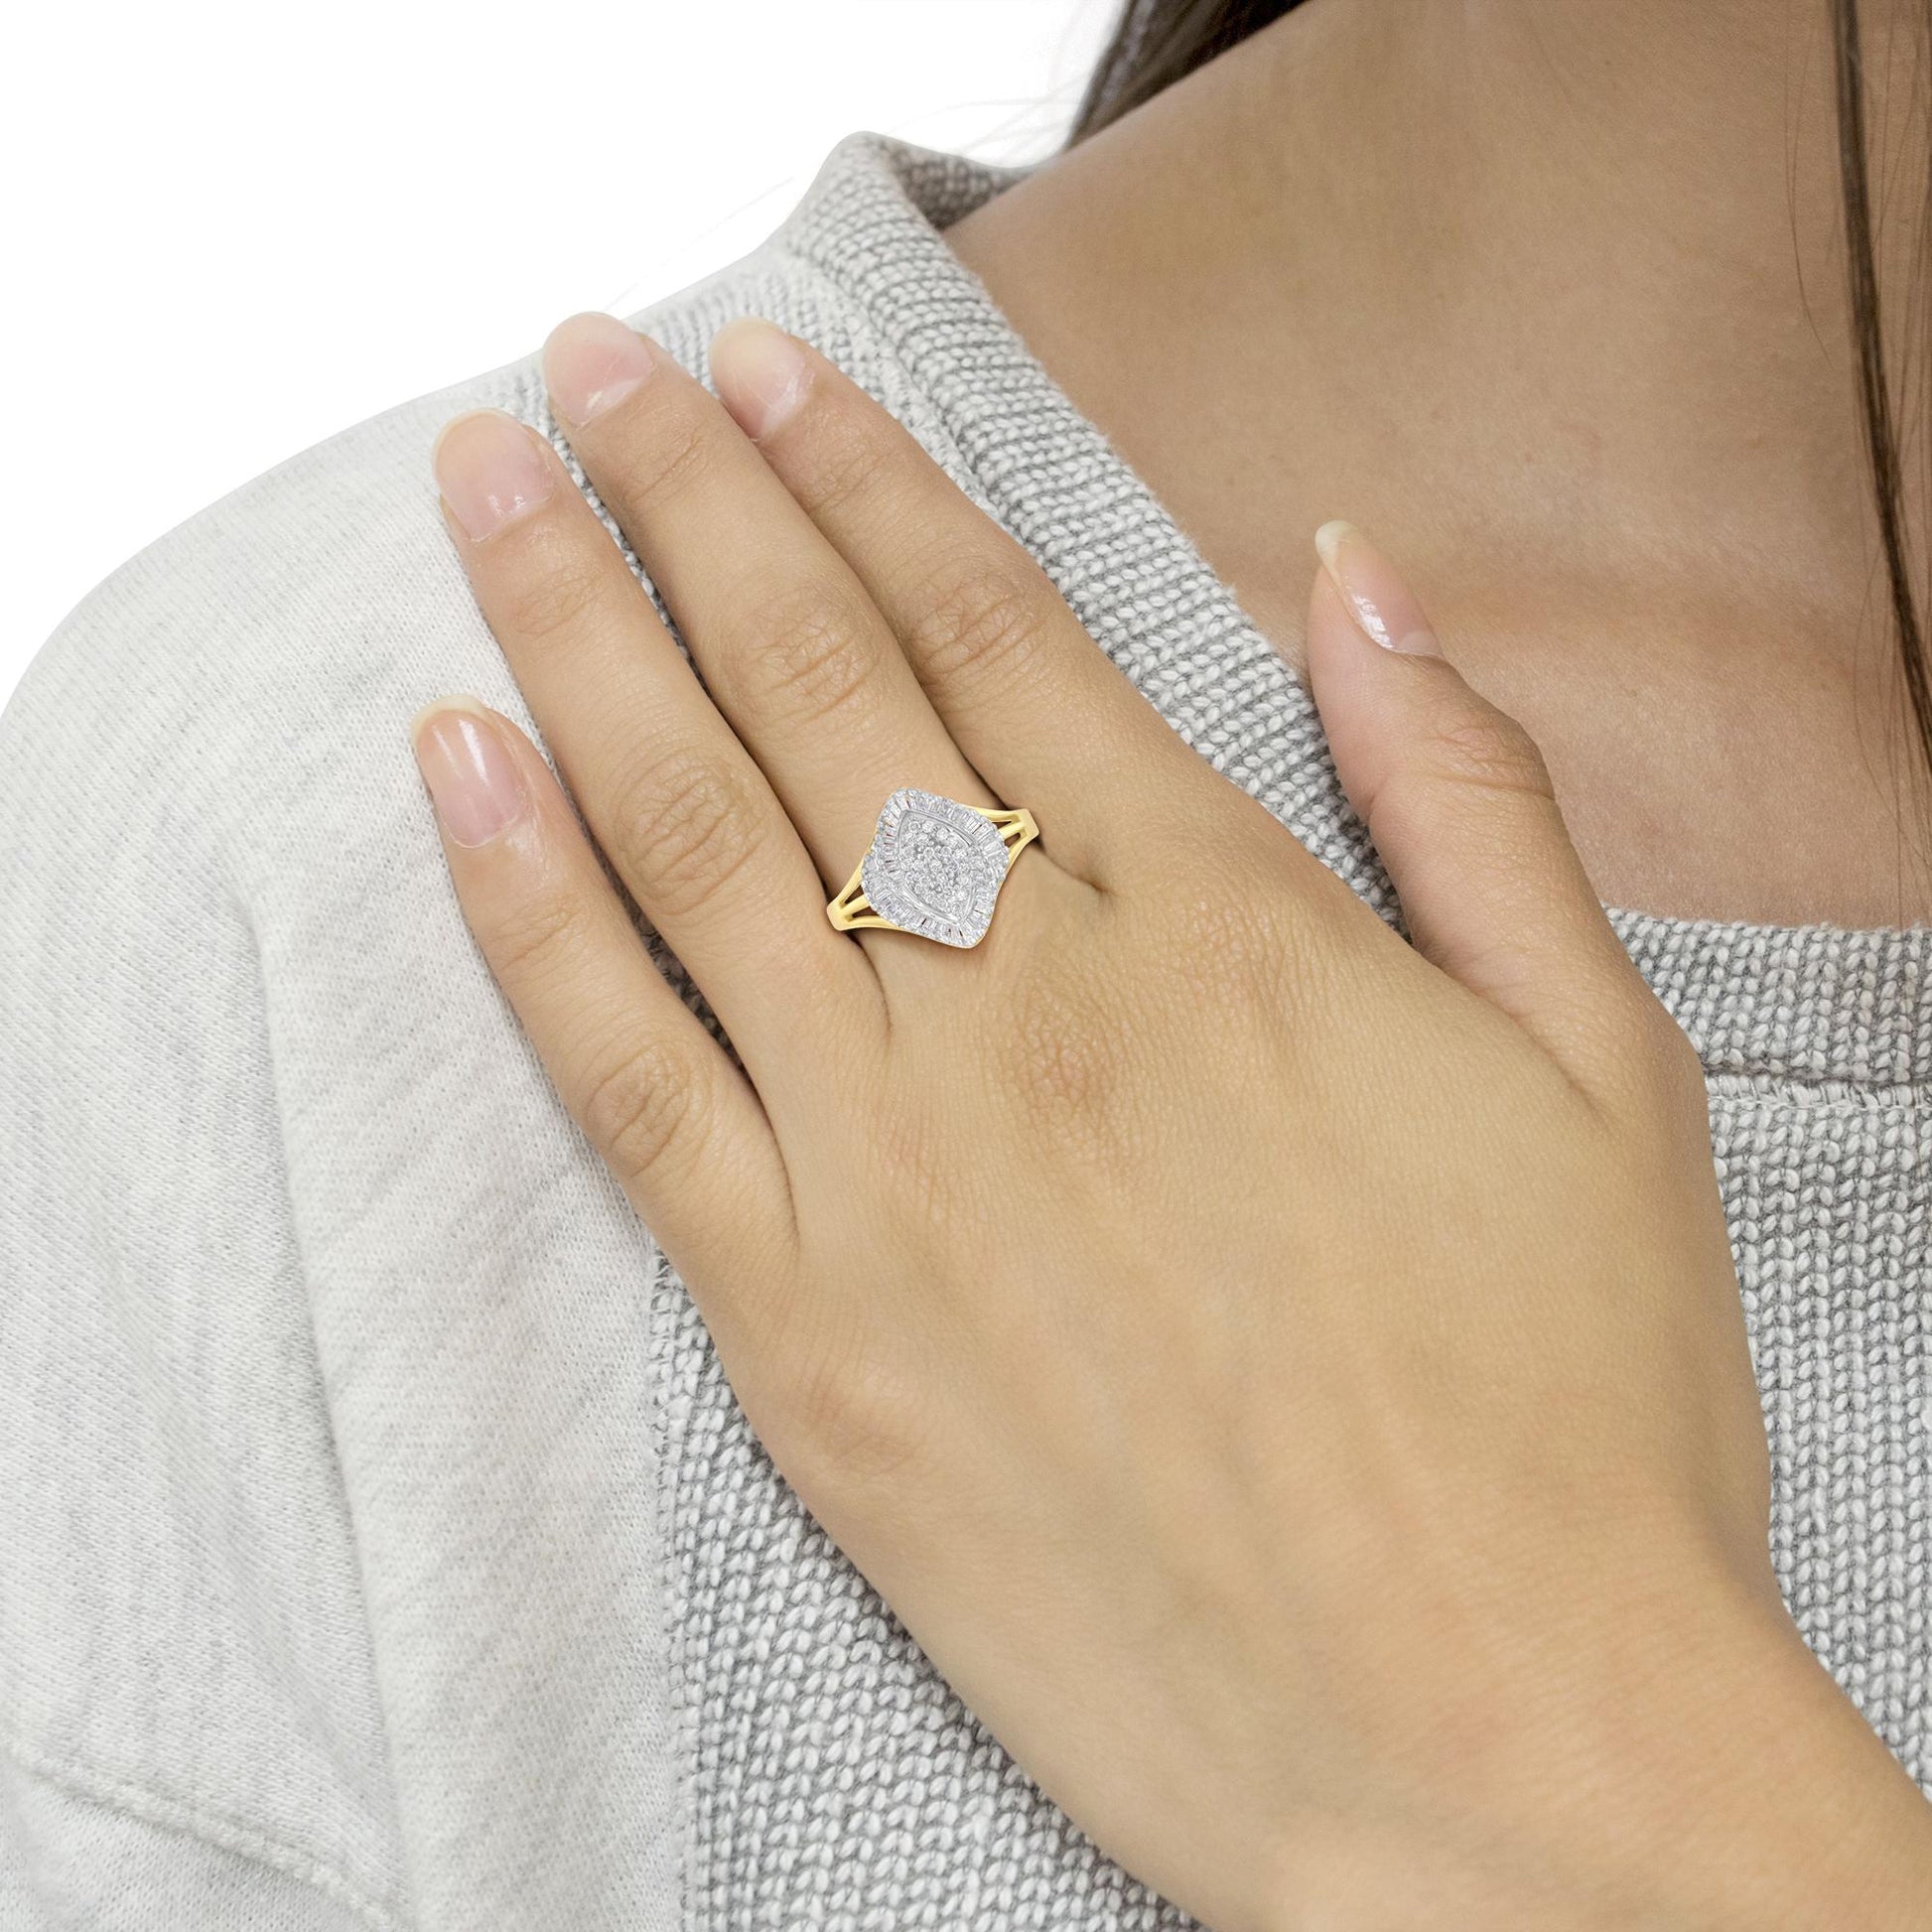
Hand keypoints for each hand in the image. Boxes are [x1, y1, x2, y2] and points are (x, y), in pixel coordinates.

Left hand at [412, 311, 1931, 1928]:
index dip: (862, 474)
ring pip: (694, 838)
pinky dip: (527, 912)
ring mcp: (900, 1173)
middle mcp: (1036, 1011)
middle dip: (684, 498)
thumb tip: (1357, 571)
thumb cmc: (1576, 1418)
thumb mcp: (1601, 1062)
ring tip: (484, 492)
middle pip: (814, 686)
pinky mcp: (810, 1339)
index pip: (992, 628)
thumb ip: (1467, 792)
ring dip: (573, 636)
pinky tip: (451, 769)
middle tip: (579, 364)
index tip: (759, 366)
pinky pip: (630, 1081)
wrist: (1496, 1755)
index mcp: (1227, 926)